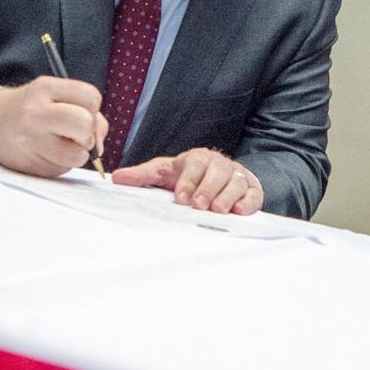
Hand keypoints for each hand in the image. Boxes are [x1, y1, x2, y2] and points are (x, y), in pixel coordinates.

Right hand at [0, 78, 107, 176]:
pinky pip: (61, 169)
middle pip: (84, 124)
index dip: (93, 110)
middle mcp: (36, 113)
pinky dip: (61, 164)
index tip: (82, 114)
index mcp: (45, 88)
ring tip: (62, 146)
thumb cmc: (28, 109)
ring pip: (76, 155)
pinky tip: (46, 153)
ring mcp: (30, 140)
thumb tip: (100, 144)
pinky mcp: (29, 164)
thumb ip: (83, 110)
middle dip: (88, 134)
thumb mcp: (51, 95)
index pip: (91, 97)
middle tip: (77, 136)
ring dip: (77, 154)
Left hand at [112, 149, 263, 214]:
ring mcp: (237, 176)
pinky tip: (239, 211)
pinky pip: (253, 194)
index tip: (180, 198)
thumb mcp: (164, 173)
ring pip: (236, 182)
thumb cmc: (188, 176)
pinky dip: (247, 202)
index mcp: (197, 158)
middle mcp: (219, 164)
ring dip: (227, 195)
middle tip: (198, 205)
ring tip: (217, 210)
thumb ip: (143, 176)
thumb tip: (117, 178)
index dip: (188, 180)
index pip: (195, 164)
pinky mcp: (251, 190)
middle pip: (218, 171)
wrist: (216, 177)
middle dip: (207, 188)